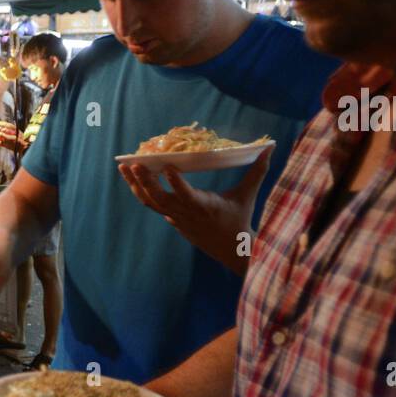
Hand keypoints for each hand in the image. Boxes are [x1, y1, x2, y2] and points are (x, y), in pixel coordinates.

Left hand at [118, 149, 271, 274]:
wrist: (232, 249)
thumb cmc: (240, 218)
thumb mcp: (248, 194)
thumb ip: (258, 170)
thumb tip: (271, 147)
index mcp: (205, 207)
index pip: (187, 195)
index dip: (176, 183)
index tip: (166, 167)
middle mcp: (187, 214)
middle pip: (160, 199)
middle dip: (145, 182)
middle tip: (134, 163)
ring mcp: (177, 219)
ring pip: (151, 203)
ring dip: (136, 186)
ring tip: (124, 168)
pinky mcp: (173, 221)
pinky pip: (153, 206)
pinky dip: (142, 192)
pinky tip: (134, 178)